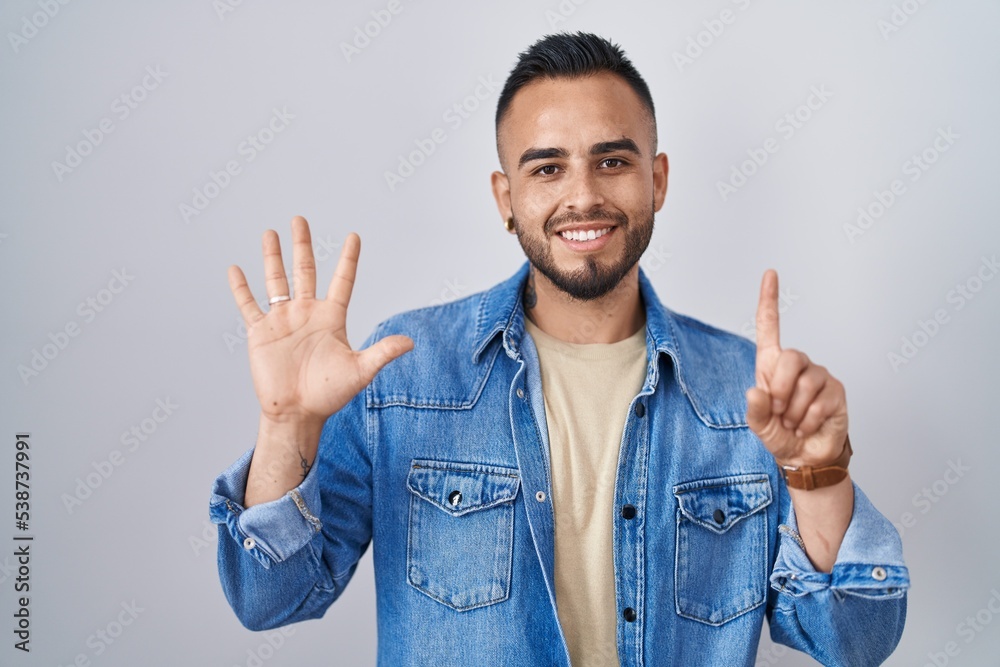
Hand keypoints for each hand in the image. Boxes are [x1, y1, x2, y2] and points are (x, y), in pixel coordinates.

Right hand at [228, 216, 413, 426]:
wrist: (297, 413)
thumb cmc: (329, 394)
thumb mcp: (360, 370)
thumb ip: (382, 352)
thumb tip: (410, 342)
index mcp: (332, 318)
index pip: (342, 280)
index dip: (348, 259)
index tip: (354, 236)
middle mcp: (307, 313)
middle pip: (305, 271)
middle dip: (302, 245)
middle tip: (300, 220)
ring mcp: (283, 320)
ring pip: (276, 281)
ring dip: (272, 257)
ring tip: (270, 233)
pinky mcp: (261, 332)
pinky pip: (249, 305)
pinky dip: (240, 288)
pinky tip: (235, 269)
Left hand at [745, 269, 848, 467]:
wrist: (806, 457)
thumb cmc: (780, 434)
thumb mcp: (760, 426)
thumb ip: (755, 411)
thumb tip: (756, 391)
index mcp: (772, 366)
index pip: (770, 328)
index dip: (769, 301)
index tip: (770, 274)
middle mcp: (797, 365)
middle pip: (790, 358)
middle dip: (781, 390)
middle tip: (780, 412)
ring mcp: (819, 376)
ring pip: (805, 384)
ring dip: (795, 411)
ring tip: (794, 423)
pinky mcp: (836, 390)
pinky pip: (820, 401)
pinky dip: (809, 420)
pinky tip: (808, 426)